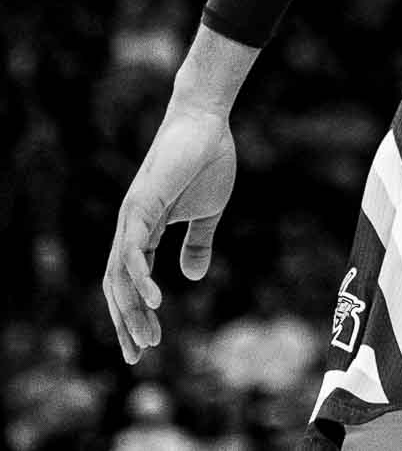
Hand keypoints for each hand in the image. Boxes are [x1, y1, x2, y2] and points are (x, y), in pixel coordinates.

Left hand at [102, 104, 236, 363]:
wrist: (206, 123)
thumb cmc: (208, 160)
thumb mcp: (209, 211)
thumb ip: (198, 243)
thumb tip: (192, 277)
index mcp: (144, 232)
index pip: (131, 282)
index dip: (135, 314)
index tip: (147, 345)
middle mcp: (129, 230)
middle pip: (116, 287)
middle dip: (126, 323)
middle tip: (138, 354)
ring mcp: (131, 219)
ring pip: (120, 277)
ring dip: (132, 310)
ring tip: (149, 338)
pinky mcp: (140, 208)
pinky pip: (133, 252)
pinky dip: (140, 279)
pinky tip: (156, 299)